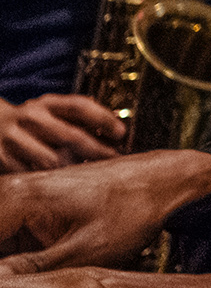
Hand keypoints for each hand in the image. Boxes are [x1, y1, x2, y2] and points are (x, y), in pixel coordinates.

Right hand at [0, 96, 124, 171]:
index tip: (121, 132)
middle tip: (113, 160)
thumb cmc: (30, 122)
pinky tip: (62, 183)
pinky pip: (32, 174)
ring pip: (52, 160)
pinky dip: (50, 180)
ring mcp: (13, 138)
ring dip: (74, 169)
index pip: (79, 106)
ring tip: (91, 175)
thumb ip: (77, 119)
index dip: (103, 118)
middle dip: (97, 150)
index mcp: (45, 103)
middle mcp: (29, 118)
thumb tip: (116, 132)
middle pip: (70, 135)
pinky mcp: (2, 158)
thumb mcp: (50, 111)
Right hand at [0, 151, 210, 274]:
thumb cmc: (133, 208)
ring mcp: (20, 197)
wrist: (163, 182)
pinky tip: (29, 279)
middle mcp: (12, 191)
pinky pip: (8, 237)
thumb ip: (28, 273)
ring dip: (7, 271)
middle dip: (2, 277)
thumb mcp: (82, 252)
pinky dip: (14, 260)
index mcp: (18, 197)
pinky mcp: (30, 207)